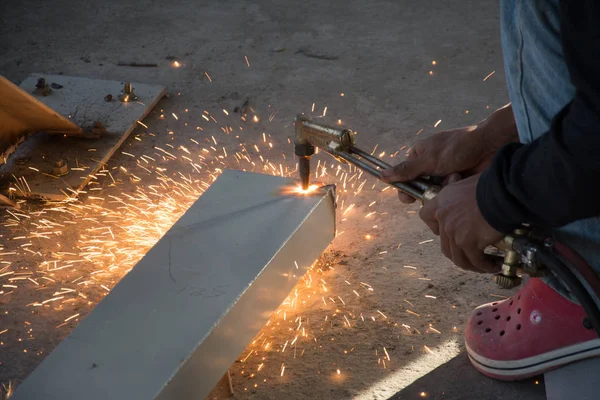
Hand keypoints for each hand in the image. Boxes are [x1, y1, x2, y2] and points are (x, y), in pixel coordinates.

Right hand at [381, 104, 517, 202]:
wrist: (491, 146)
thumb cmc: (458, 147)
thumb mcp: (429, 159)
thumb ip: (406, 170)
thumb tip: (382, 175)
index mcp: (419, 155)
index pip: (404, 176)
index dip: (405, 188)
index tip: (408, 198)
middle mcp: (430, 165)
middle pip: (419, 186)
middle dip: (427, 189)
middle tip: (435, 187)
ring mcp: (444, 173)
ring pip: (434, 192)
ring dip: (443, 188)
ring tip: (454, 177)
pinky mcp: (457, 181)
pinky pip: (448, 193)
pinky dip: (454, 189)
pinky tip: (461, 180)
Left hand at [419, 174, 503, 272]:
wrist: (501, 192)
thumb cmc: (490, 185)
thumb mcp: (466, 185)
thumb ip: (461, 197)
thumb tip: (469, 202)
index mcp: (442, 202)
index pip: (426, 216)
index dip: (435, 226)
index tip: (448, 229)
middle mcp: (444, 218)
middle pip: (444, 244)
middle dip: (458, 252)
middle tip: (471, 253)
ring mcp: (454, 232)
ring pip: (458, 257)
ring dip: (470, 264)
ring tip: (482, 265)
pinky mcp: (468, 243)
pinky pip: (475, 261)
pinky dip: (484, 266)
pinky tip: (494, 266)